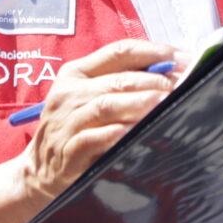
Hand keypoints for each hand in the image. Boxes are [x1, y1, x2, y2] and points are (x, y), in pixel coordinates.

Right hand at [18, 39, 178, 203]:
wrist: (38, 171)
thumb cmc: (74, 127)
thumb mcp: (88, 98)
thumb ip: (121, 82)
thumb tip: (171, 73)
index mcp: (77, 72)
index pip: (119, 51)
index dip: (155, 52)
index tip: (185, 59)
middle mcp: (69, 93)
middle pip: (117, 79)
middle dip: (153, 81)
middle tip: (180, 86)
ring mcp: (66, 121)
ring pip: (106, 105)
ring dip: (138, 103)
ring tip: (164, 104)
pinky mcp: (67, 150)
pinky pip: (92, 138)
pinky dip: (115, 133)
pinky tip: (134, 131)